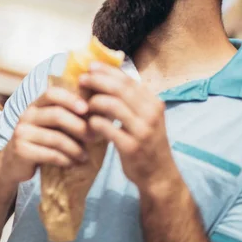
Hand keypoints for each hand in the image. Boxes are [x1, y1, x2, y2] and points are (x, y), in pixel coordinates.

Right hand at [0, 87, 92, 185]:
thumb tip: (102, 110)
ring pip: (55, 137)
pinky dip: (65, 159)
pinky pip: (49, 154)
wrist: (12, 164)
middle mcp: (27, 115)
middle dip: (79, 126)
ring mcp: (22, 133)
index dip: (71, 99)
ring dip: (75, 148)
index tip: (88, 109)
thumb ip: (68, 116)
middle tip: (95, 137)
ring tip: (85, 156)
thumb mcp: (51, 126)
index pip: (53, 94)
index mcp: (36, 105)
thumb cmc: (40, 142)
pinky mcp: (21, 151)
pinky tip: (72, 163)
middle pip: (56, 114)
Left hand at [79, 62, 179, 192]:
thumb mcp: (146, 118)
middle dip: (97, 81)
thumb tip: (106, 79)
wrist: (159, 175)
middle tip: (82, 79)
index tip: (91, 66)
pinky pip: (107, 128)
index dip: (108, 71)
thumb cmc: (147, 144)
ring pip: (113, 105)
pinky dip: (94, 123)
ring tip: (84, 105)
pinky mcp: (132, 147)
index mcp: (154, 103)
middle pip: (120, 88)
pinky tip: (89, 123)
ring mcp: (143, 131)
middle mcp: (151, 114)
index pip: (128, 80)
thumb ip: (131, 101)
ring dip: (94, 102)